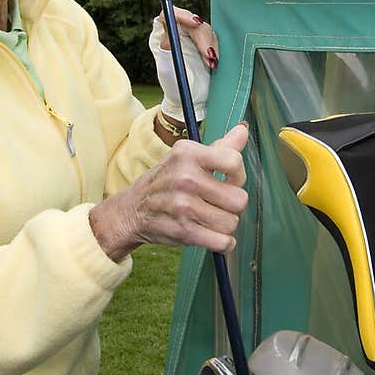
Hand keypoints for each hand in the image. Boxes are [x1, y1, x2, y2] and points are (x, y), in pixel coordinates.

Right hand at [88, 122, 248, 262]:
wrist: (132, 210)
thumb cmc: (166, 181)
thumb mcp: (187, 157)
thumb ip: (220, 146)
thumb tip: (243, 130)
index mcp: (188, 154)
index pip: (234, 163)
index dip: (238, 176)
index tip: (228, 181)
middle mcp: (185, 178)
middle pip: (239, 199)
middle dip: (233, 205)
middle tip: (217, 203)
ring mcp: (183, 206)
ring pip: (232, 223)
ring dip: (225, 225)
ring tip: (210, 218)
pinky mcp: (183, 232)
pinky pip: (223, 243)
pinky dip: (223, 243)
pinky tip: (212, 235)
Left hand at [149, 8, 217, 122]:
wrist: (189, 99)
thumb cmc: (173, 85)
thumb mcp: (167, 68)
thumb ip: (168, 47)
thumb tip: (168, 26)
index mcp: (164, 35)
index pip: (170, 15)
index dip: (182, 15)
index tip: (195, 23)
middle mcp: (178, 33)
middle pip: (191, 22)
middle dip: (202, 37)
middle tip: (208, 55)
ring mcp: (193, 38)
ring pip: (205, 30)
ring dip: (210, 46)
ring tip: (211, 64)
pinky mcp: (206, 44)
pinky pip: (214, 39)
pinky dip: (215, 50)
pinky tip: (214, 63)